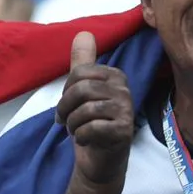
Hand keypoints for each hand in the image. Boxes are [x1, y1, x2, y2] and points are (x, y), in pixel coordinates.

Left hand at [57, 32, 133, 188]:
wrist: (100, 161)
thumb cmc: (91, 123)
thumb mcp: (82, 91)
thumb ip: (83, 62)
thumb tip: (83, 33)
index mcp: (115, 76)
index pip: (80, 74)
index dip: (65, 93)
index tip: (66, 108)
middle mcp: (125, 89)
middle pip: (81, 90)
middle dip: (65, 109)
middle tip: (66, 122)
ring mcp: (127, 110)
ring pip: (85, 110)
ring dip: (73, 125)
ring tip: (77, 131)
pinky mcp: (124, 131)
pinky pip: (92, 127)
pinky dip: (81, 136)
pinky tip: (86, 140)